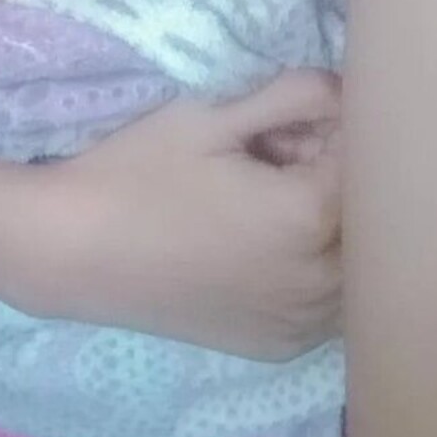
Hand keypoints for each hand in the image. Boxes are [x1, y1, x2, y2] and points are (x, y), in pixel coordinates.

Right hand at [23, 69, 341, 361]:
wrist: (74, 250)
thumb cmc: (137, 172)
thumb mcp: (210, 116)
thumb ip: (292, 96)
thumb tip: (346, 89)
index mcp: (310, 217)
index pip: (361, 160)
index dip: (325, 132)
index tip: (277, 126)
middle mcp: (321, 282)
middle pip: (363, 215)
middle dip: (330, 179)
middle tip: (266, 158)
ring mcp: (300, 324)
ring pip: (351, 265)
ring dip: (326, 229)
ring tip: (260, 205)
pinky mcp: (277, 346)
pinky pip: (323, 305)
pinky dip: (309, 273)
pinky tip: (254, 249)